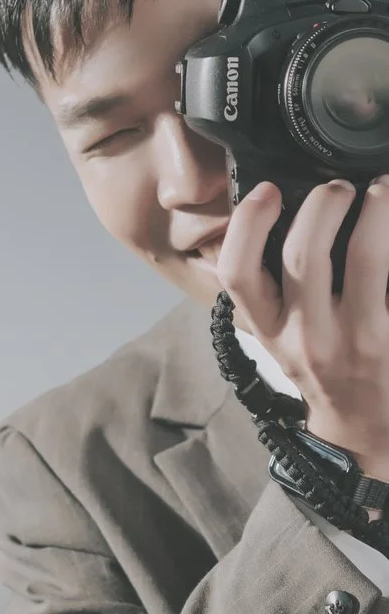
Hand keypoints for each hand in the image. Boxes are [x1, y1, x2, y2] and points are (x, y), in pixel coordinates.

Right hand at [217, 178, 388, 468]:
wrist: (366, 426)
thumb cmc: (321, 370)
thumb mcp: (276, 337)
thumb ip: (262, 291)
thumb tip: (254, 227)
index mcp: (269, 330)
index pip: (239, 274)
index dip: (248, 223)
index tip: (267, 191)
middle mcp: (309, 337)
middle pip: (304, 254)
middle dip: (323, 204)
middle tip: (339, 187)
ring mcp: (361, 338)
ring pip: (366, 258)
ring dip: (377, 211)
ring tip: (382, 189)